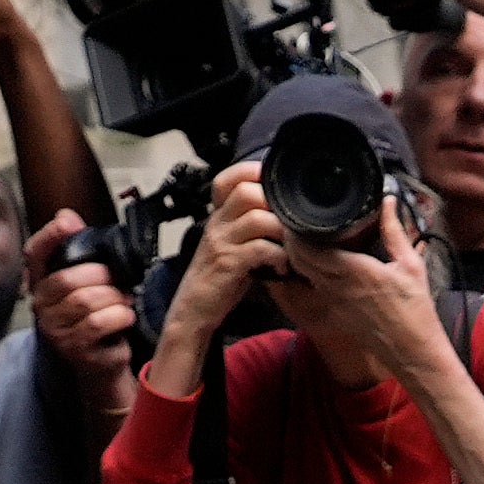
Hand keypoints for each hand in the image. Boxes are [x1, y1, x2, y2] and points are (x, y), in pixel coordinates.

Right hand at [24, 222, 144, 390]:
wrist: (101, 362)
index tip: (68, 223)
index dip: (49, 236)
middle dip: (101, 276)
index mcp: (43, 283)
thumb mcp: (87, 281)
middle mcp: (42, 307)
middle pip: (68, 280)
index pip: (35, 254)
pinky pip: (99, 323)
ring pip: (85, 301)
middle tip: (116, 281)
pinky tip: (124, 317)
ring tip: (122, 301)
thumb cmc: (94, 316)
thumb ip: (79, 249)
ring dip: (114, 298)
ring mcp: (56, 331)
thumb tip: (67, 216)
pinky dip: (119, 315)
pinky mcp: (74, 349)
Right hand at [147, 168, 287, 390]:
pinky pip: (260, 249)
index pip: (228, 178)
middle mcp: (216, 223)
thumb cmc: (218, 278)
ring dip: (282, 232)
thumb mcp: (230, 245)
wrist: (193, 310)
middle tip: (289, 224)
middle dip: (275, 204)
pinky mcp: (227, 264)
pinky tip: (282, 268)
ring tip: (290, 248)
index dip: (253, 172)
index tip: (276, 185)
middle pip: (247, 191)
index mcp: (217, 216)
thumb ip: (247, 226)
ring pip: (258, 218)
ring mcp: (220, 243)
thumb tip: (282, 213)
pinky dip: (279, 257)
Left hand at [260, 215, 436, 379]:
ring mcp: (334, 303)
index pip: (310, 249)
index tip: (298, 217)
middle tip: (296, 224)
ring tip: (304, 239)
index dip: (297, 233)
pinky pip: (313, 288)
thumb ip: (395, 232)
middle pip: (298, 260)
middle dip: (292, 241)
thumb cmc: (415, 310)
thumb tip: (387, 202)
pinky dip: (309, 274)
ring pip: (303, 275)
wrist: (412, 350)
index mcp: (356, 271)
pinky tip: (318, 263)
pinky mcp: (335, 314)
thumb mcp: (411, 265)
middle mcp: (338, 287)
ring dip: (298, 257)